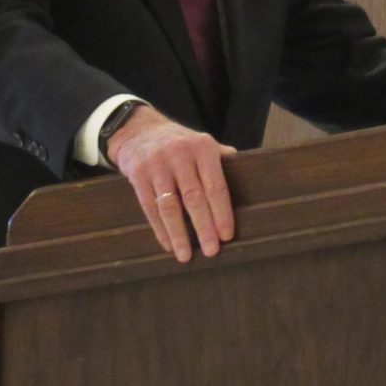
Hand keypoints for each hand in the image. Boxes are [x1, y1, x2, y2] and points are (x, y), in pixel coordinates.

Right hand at [107, 105, 236, 262]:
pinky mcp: (138, 174)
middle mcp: (180, 154)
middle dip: (204, 227)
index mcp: (202, 147)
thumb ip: (221, 158)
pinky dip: (160, 229)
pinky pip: (150, 207)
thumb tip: (247, 175)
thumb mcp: (201, 143)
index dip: (222, 212)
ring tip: (186, 256)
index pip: (216, 185)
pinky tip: (168, 245)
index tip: (227, 236)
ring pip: (170, 206)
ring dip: (179, 234)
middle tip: (212, 251)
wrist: (139, 129)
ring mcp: (157, 164)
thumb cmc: (179, 143)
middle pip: (194, 197)